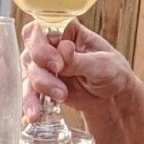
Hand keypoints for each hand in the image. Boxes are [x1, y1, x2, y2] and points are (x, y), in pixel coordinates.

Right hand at [22, 18, 138, 119]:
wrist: (113, 98)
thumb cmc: (112, 72)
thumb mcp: (102, 65)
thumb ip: (80, 60)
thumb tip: (63, 48)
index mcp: (67, 30)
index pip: (42, 28)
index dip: (42, 45)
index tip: (57, 63)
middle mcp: (51, 44)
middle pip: (31, 50)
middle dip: (41, 70)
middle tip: (60, 84)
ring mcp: (44, 64)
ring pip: (29, 72)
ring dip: (41, 87)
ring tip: (61, 97)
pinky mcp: (42, 84)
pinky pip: (30, 92)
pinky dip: (31, 103)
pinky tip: (35, 115)